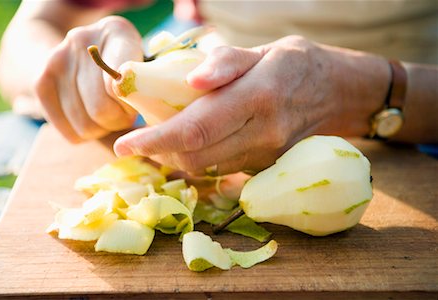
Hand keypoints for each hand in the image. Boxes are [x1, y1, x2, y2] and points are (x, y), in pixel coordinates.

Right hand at [35, 16, 142, 141]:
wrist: (79, 52)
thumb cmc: (126, 67)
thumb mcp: (142, 66)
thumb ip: (146, 86)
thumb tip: (146, 120)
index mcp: (117, 32)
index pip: (121, 81)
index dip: (129, 104)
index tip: (134, 107)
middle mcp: (83, 40)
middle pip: (100, 108)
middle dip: (118, 121)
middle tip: (124, 117)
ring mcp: (57, 59)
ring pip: (84, 124)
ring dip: (102, 130)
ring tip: (109, 118)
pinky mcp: (41, 80)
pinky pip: (67, 130)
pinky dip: (83, 135)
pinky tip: (91, 122)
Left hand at [114, 35, 388, 174]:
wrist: (338, 94)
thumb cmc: (297, 64)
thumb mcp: (264, 49)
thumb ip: (226, 63)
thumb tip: (191, 82)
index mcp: (258, 98)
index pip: (197, 129)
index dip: (157, 140)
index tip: (125, 144)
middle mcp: (263, 134)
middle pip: (197, 158)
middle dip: (162, 152)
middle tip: (142, 136)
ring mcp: (267, 156)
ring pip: (208, 169)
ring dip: (179, 157)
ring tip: (165, 137)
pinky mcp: (267, 167)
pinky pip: (223, 170)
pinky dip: (201, 160)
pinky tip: (196, 142)